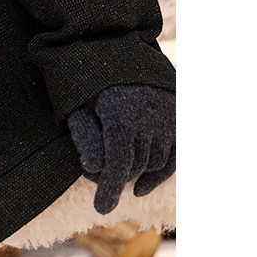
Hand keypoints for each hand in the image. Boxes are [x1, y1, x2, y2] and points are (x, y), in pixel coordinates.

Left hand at [66, 84, 174, 215]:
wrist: (119, 47)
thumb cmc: (92, 77)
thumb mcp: (79, 100)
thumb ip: (84, 133)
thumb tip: (93, 169)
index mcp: (120, 112)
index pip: (118, 161)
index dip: (109, 188)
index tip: (100, 208)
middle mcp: (148, 116)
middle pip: (135, 164)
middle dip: (116, 178)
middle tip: (99, 183)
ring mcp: (167, 117)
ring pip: (154, 163)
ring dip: (136, 175)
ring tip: (116, 177)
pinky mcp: (177, 118)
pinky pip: (172, 157)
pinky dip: (158, 175)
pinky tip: (139, 187)